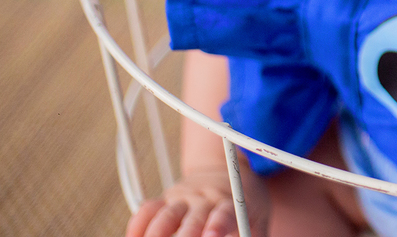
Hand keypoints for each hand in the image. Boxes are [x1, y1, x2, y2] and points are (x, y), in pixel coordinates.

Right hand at [125, 166, 268, 236]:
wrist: (228, 167)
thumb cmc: (245, 200)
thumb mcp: (259, 216)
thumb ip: (255, 235)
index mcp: (231, 201)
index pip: (225, 213)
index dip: (218, 224)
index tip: (212, 234)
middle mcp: (205, 198)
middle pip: (192, 219)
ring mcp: (183, 196)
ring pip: (166, 215)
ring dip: (156, 234)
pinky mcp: (166, 198)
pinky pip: (147, 209)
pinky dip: (137, 225)